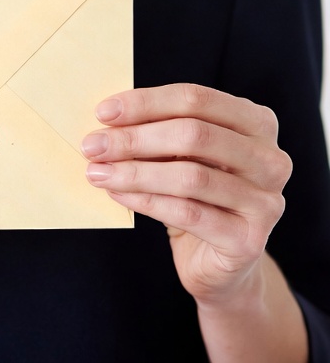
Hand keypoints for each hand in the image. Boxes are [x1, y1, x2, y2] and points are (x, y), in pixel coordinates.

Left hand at [82, 83, 292, 305]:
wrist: (221, 264)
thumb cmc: (199, 195)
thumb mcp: (184, 154)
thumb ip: (161, 130)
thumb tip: (108, 119)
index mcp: (257, 122)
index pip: (196, 99)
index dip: (146, 102)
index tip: (104, 112)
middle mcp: (270, 158)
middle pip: (194, 134)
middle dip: (135, 138)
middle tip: (93, 145)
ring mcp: (266, 201)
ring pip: (189, 176)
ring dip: (135, 171)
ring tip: (98, 171)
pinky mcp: (250, 240)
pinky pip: (188, 213)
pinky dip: (146, 201)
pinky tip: (118, 194)